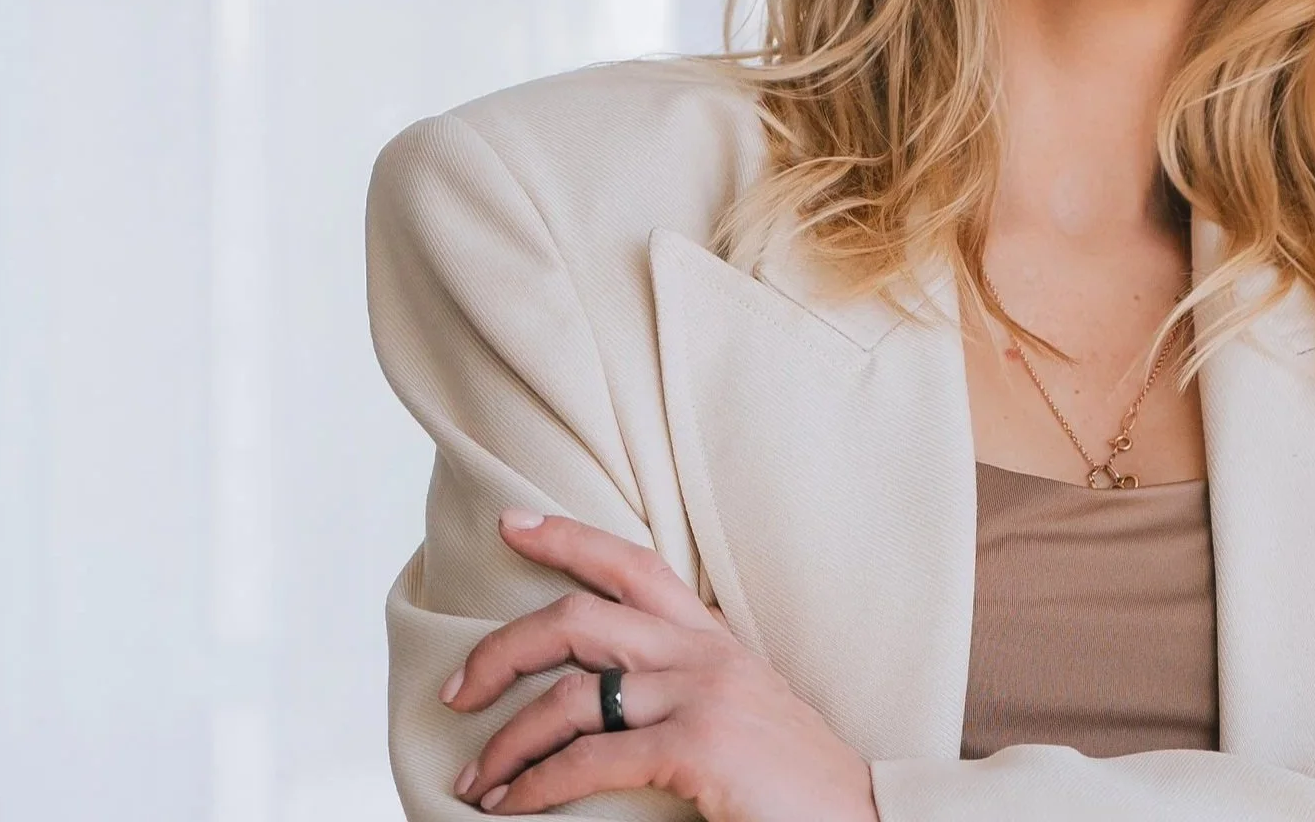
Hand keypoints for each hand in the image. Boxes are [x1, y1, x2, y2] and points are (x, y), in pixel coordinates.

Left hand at [443, 507, 877, 820]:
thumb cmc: (788, 780)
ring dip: (508, 741)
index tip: (511, 523)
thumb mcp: (737, 709)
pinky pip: (590, 759)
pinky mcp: (699, 744)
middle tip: (459, 690)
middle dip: (504, 651)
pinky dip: (537, 784)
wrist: (854, 817)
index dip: (567, 537)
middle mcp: (704, 653)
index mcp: (712, 638)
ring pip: (572, 695)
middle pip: (580, 619)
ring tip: (476, 779)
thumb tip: (598, 699)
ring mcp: (702, 695)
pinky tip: (513, 804)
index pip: (633, 564)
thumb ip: (681, 688)